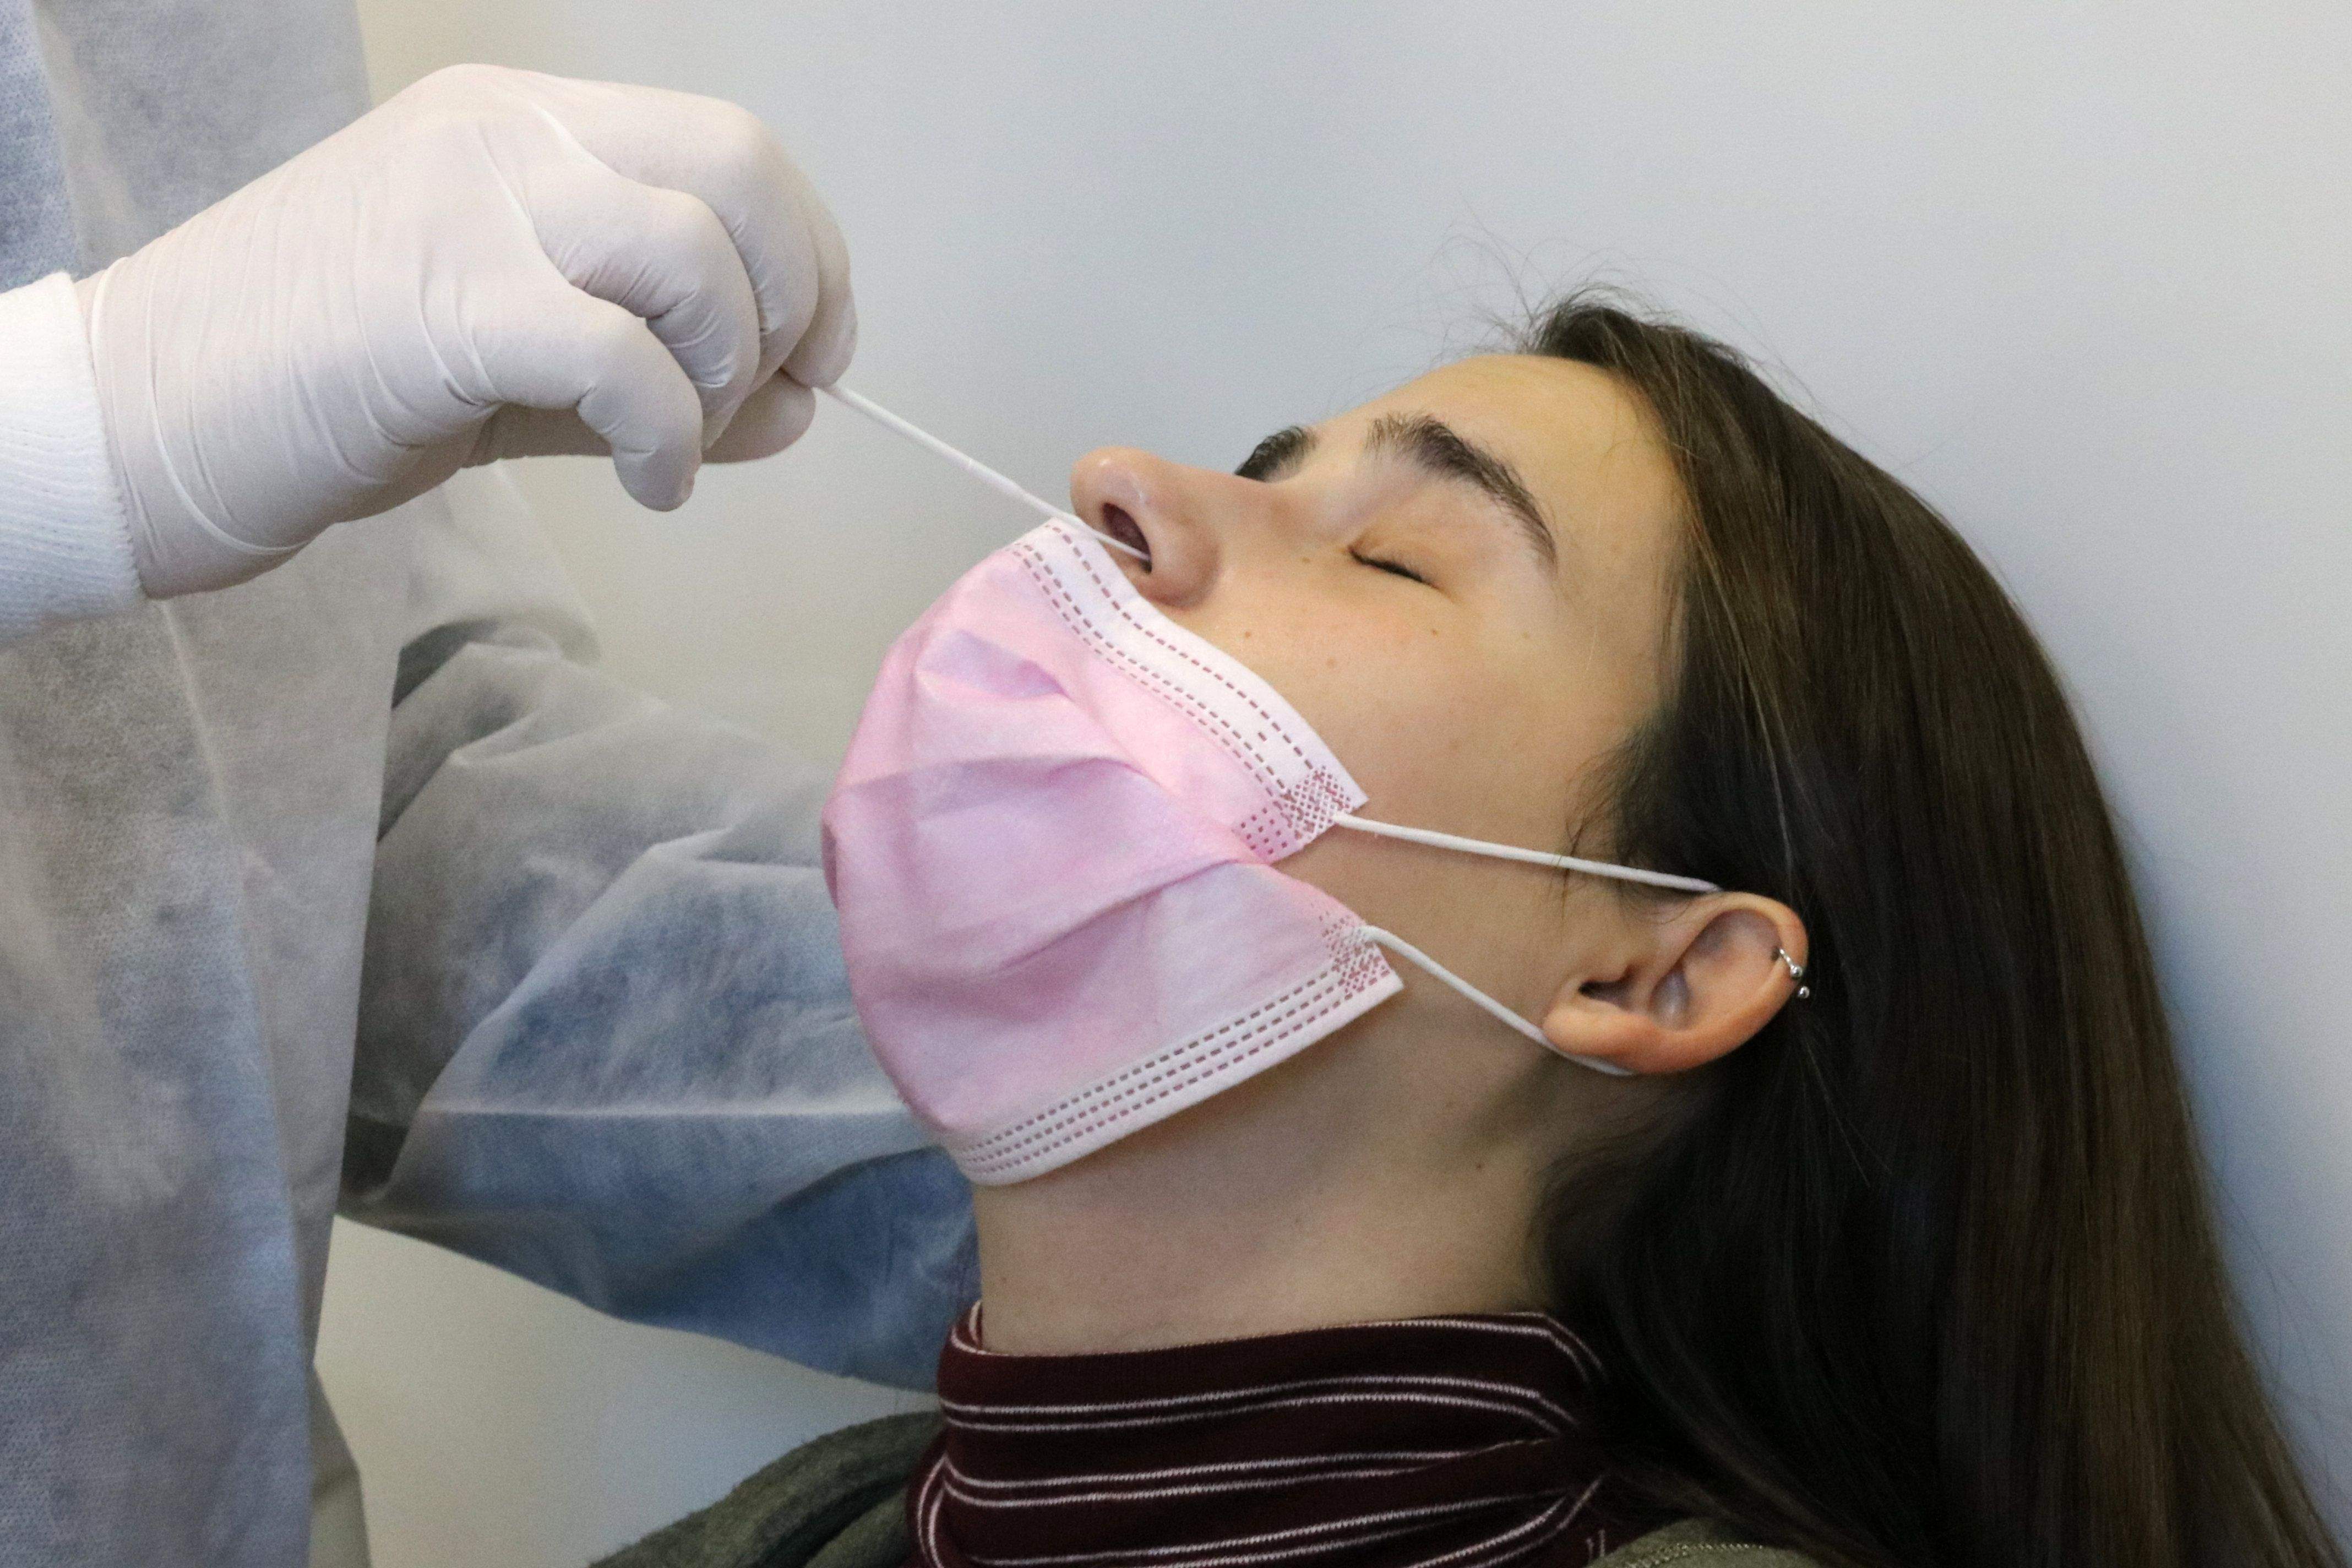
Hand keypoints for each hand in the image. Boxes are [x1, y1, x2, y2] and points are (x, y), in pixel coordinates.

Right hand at [76, 63, 855, 596]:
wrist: (142, 420)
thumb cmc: (327, 385)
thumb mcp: (523, 366)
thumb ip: (664, 377)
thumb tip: (799, 407)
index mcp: (524, 121)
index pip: (732, 148)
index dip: (811, 255)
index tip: (818, 354)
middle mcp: (506, 135)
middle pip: (739, 173)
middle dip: (791, 300)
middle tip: (759, 398)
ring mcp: (471, 207)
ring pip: (694, 257)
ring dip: (726, 375)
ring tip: (675, 449)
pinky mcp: (443, 305)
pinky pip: (625, 358)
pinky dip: (671, 438)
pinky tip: (652, 486)